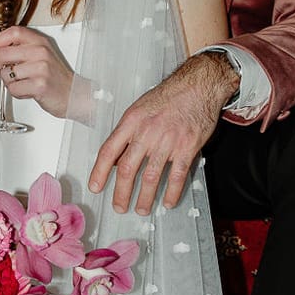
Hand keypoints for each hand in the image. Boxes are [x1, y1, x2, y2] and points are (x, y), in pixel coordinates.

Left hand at [0, 25, 75, 118]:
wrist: (74, 93)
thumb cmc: (54, 74)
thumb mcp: (36, 53)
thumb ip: (13, 44)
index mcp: (39, 41)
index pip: (12, 32)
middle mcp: (41, 52)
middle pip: (2, 53)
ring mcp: (41, 68)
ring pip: (5, 74)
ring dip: (7, 82)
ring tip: (20, 82)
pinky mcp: (39, 85)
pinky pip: (13, 89)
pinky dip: (16, 92)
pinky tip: (26, 90)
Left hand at [88, 52, 239, 213]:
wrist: (198, 86)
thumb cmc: (168, 97)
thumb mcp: (140, 108)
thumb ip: (128, 132)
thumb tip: (118, 159)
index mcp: (131, 121)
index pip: (109, 151)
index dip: (100, 172)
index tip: (96, 187)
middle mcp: (147, 132)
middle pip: (128, 169)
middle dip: (121, 193)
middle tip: (119, 207)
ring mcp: (168, 141)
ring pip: (151, 177)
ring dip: (145, 197)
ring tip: (141, 209)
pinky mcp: (187, 147)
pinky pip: (177, 176)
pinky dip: (171, 192)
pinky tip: (167, 202)